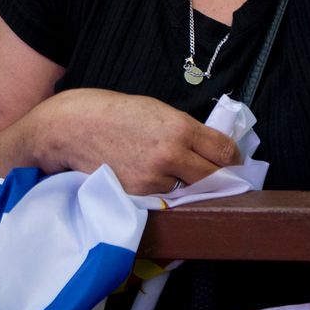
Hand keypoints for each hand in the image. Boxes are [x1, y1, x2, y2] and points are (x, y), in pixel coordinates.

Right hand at [37, 88, 237, 193]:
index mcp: (180, 128)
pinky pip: (164, 198)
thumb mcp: (158, 111)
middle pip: (214, 177)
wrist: (73, 128)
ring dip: (189, 186)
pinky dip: (167, 193)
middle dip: (220, 178)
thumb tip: (212, 149)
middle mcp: (170, 155)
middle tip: (220, 177)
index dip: (236, 160)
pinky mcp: (137, 195)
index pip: (225, 151)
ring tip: (176, 174)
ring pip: (189, 191)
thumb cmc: (116, 114)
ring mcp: (153, 178)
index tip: (236, 163)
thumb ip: (186, 130)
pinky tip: (157, 180)